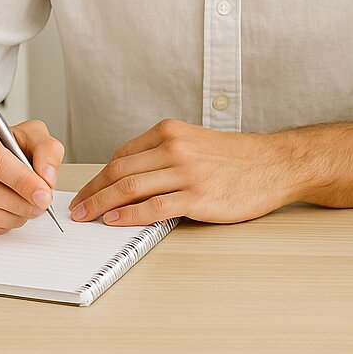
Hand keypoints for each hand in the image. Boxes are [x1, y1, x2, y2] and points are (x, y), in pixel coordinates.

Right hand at [0, 113, 64, 237]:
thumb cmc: (2, 142)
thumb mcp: (30, 133)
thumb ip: (46, 150)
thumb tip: (47, 178)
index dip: (22, 181)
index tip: (44, 194)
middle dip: (22, 203)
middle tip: (40, 204)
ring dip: (13, 217)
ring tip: (27, 208)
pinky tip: (9, 214)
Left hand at [70, 119, 299, 226]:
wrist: (275, 164)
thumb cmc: (237, 158)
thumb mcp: (195, 142)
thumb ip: (164, 154)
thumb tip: (130, 177)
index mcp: (170, 132)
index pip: (122, 154)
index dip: (100, 176)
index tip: (87, 190)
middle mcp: (174, 148)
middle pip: (120, 170)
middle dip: (93, 191)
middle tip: (77, 207)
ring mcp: (185, 172)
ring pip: (130, 188)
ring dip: (102, 204)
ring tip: (88, 217)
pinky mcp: (197, 197)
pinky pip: (153, 207)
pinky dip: (128, 215)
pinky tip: (115, 221)